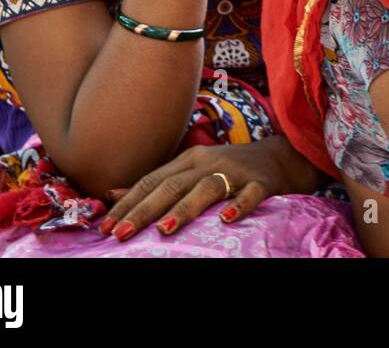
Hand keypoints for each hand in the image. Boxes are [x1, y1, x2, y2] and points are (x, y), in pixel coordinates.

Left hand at [97, 135, 321, 240]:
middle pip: (171, 185)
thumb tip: (112, 193)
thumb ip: (157, 181)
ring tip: (164, 230)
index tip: (105, 226)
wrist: (282, 156)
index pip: (151, 181)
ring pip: (205, 189)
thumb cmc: (231, 168)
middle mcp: (208, 162)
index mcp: (188, 160)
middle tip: (121, 233)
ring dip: (184, 209)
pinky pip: (249, 194)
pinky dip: (238, 206)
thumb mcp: (192, 169)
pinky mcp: (261, 182)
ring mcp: (235, 172)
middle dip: (144, 210)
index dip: (127, 203)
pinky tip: (226, 221)